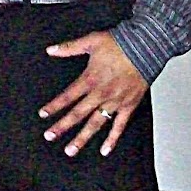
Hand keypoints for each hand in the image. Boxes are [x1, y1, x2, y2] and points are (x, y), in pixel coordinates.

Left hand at [39, 31, 147, 157]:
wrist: (146, 47)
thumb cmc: (120, 44)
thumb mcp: (91, 41)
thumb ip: (70, 47)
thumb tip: (51, 50)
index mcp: (90, 79)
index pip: (67, 96)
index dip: (54, 106)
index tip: (43, 114)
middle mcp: (101, 93)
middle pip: (78, 114)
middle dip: (62, 126)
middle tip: (49, 136)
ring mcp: (115, 102)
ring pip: (95, 124)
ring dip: (82, 138)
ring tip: (70, 150)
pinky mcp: (128, 105)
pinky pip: (119, 126)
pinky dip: (112, 139)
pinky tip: (104, 150)